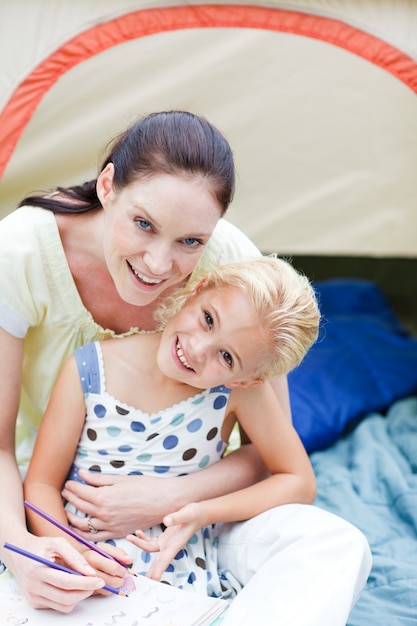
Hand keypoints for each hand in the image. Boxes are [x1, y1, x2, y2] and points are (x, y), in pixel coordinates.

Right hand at [3, 535, 104, 611]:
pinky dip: (69, 599)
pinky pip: (57, 606)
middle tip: (97, 582)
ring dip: (79, 597)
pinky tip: (72, 587)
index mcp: (38, 570)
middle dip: (85, 592)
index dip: (85, 583)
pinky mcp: (34, 603)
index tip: (99, 580)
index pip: (66, 582)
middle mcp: (33, 586)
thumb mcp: (58, 543)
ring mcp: (33, 597)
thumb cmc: (41, 546)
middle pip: (66, 598)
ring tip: (85, 584)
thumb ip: (75, 556)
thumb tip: (90, 573)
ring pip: (63, 605)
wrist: (19, 554)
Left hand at [63, 470, 181, 539]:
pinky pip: (95, 538)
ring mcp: (110, 526)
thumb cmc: (146, 486)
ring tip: (69, 511)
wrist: (164, 501)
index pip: (79, 492)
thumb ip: (99, 479)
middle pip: (79, 507)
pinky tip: (80, 529)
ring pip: (83, 525)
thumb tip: (82, 474)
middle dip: (70, 498)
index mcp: (103, 497)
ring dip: (73, 518)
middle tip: (66, 493)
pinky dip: (84, 534)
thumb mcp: (121, 479)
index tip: (68, 483)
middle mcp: (103, 514)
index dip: (71, 487)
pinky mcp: (117, 533)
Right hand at [83, 543, 132, 593]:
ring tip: (116, 579)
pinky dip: (109, 589)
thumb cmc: (93, 554)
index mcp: (93, 558)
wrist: (77, 562)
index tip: (125, 570)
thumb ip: (119, 553)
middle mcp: (88, 571)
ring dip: (116, 586)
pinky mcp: (87, 590)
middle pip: (112, 581)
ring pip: (108, 589)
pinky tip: (109, 582)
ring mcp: (87, 583)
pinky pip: (103, 593)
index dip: (123, 570)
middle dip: (121, 580)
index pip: (113, 568)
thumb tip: (130, 560)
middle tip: (123, 576)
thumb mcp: (106, 548)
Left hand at [127, 503, 201, 580]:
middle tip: (134, 576)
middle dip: (145, 569)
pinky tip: (138, 532)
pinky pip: (151, 541)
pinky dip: (143, 538)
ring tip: (129, 537)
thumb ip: (176, 518)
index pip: (164, 561)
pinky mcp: (164, 537)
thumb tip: (166, 521)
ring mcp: (166, 542)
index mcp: (175, 545)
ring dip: (139, 545)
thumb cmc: (195, 515)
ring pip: (150, 548)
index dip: (158, 572)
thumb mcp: (186, 514)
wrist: (198, 514)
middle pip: (155, 561)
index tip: (152, 581)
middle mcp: (170, 546)